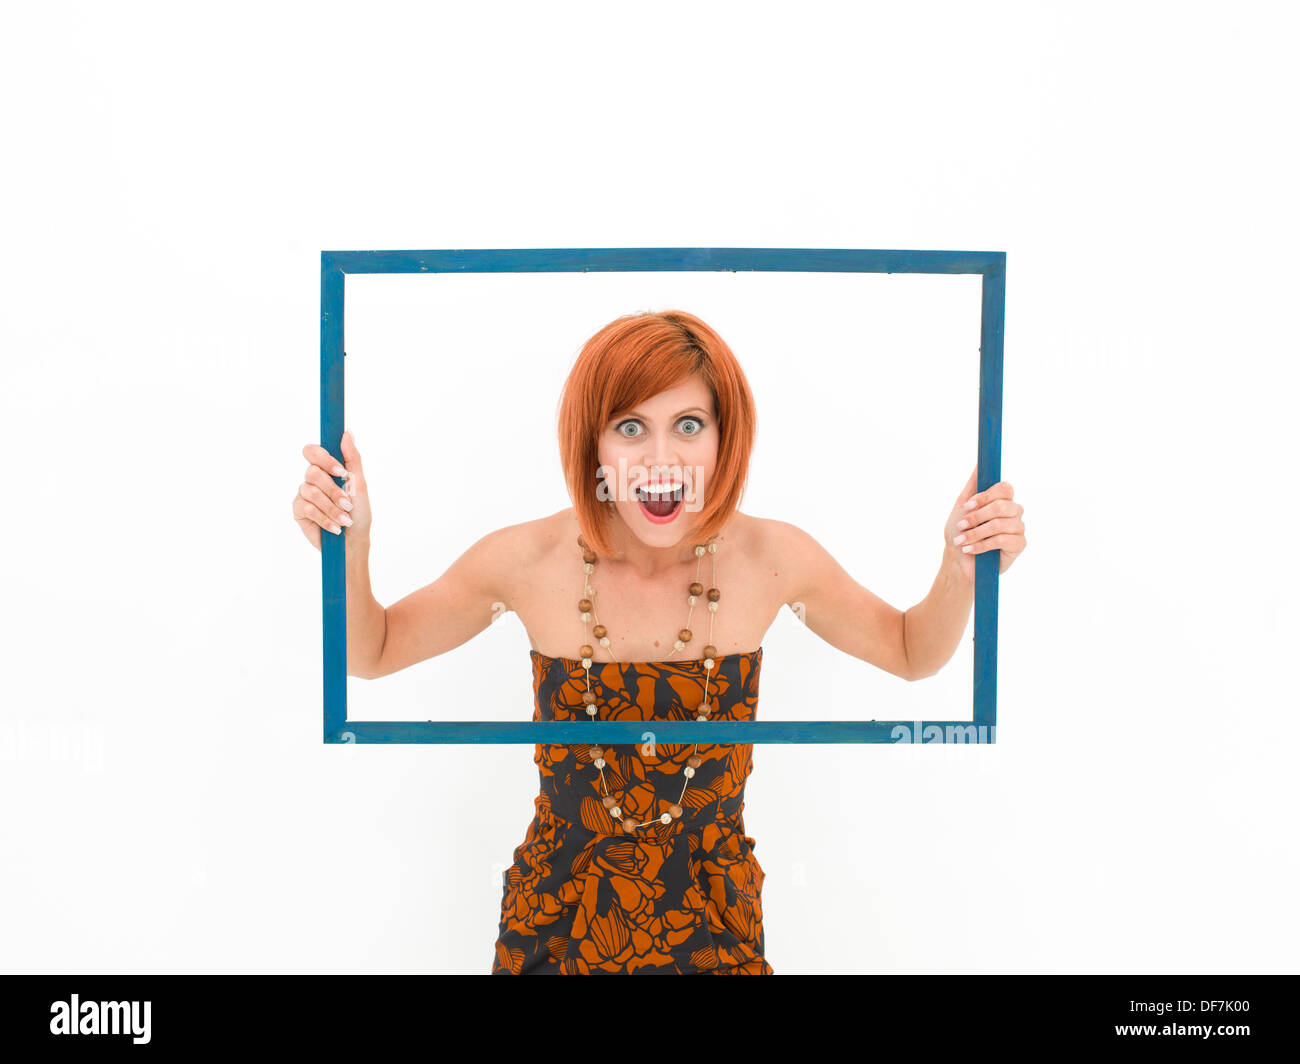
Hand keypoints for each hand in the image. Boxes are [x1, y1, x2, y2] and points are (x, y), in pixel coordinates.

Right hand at [292, 430, 371, 549]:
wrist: (353, 542)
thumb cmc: (359, 513)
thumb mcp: (360, 485)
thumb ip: (352, 458)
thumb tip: (347, 433)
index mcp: (326, 469)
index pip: (312, 451)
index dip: (323, 458)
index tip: (341, 471)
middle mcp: (312, 479)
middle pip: (312, 472)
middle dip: (333, 490)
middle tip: (348, 503)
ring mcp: (303, 494)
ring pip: (311, 492)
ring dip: (332, 508)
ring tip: (345, 519)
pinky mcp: (299, 511)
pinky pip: (307, 508)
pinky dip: (325, 518)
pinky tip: (335, 528)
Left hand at [943, 464, 1026, 580]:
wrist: (958, 561)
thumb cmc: (960, 533)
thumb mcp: (961, 507)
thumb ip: (973, 486)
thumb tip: (980, 463)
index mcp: (1001, 500)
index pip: (1005, 488)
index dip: (985, 496)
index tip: (967, 506)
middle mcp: (1013, 511)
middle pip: (1003, 506)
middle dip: (978, 516)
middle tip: (961, 525)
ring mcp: (1018, 528)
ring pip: (1001, 524)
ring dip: (976, 532)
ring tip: (961, 540)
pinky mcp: (1019, 545)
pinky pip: (1004, 540)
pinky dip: (982, 544)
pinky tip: (970, 549)